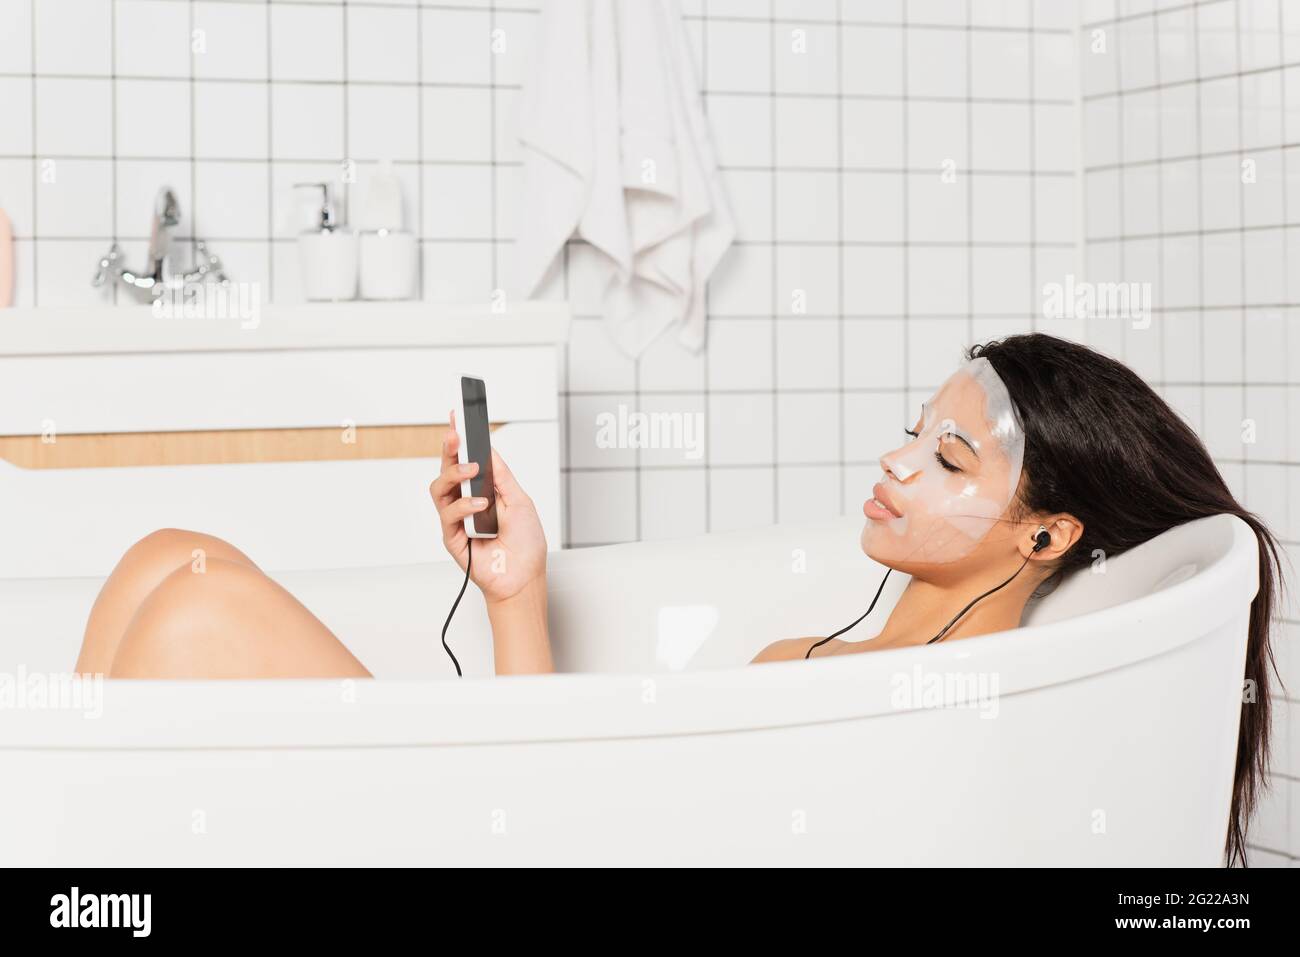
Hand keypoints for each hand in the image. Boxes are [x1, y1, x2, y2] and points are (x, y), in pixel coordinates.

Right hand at [430, 411, 546, 603]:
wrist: (525, 577)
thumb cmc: (525, 544)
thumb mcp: (520, 500)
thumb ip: (502, 476)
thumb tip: (489, 450)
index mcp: (482, 491)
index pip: (465, 460)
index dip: (459, 440)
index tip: (456, 416)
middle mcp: (466, 502)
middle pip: (447, 470)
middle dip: (449, 449)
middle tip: (455, 434)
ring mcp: (457, 519)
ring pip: (440, 488)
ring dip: (454, 475)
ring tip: (471, 470)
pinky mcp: (452, 538)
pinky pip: (448, 515)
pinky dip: (464, 506)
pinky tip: (480, 505)